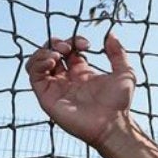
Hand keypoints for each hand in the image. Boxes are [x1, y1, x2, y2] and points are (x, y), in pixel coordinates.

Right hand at [25, 33, 135, 147]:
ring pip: (37, 63)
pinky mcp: (46, 97)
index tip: (86, 45)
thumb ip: (117, 53)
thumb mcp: (124, 72)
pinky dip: (38, 63)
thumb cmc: (119, 102)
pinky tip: (52, 60)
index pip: (70, 50)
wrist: (111, 123)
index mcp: (82, 72)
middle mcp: (67, 79)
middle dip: (56, 43)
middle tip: (68, 47)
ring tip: (58, 54)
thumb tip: (111, 34)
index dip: (74, 41)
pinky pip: (33, 76)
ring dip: (44, 52)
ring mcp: (56, 87)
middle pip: (51, 53)